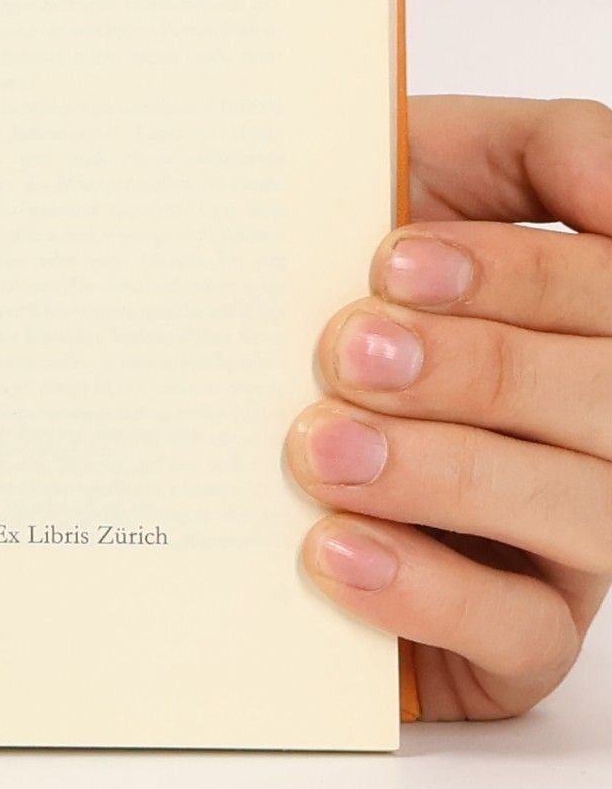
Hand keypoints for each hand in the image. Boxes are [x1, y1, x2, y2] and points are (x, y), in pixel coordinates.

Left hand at [288, 95, 611, 717]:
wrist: (215, 433)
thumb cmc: (323, 289)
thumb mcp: (410, 179)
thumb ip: (524, 149)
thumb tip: (607, 173)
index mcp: (588, 314)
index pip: (610, 290)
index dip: (521, 275)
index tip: (392, 260)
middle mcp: (601, 422)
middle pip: (609, 396)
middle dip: (476, 369)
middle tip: (343, 351)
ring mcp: (575, 536)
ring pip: (585, 511)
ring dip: (445, 474)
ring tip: (320, 446)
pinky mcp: (521, 638)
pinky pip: (522, 631)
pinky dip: (426, 591)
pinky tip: (334, 550)